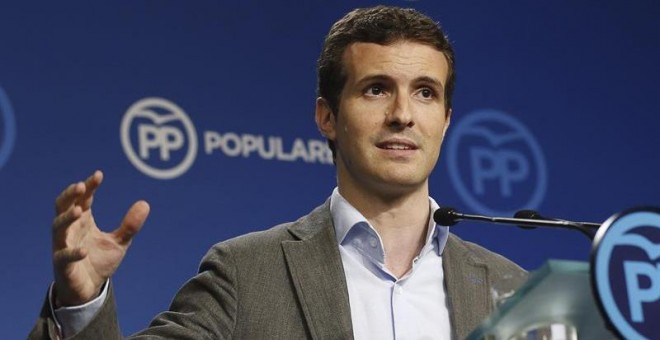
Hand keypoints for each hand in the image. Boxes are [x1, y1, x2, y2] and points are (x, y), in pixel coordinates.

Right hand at [51, 170, 149, 305]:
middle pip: (62, 207)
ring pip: (57, 228)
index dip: (89, 186)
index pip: (83, 199)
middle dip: (69, 196)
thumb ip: (130, 225)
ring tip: (79, 210)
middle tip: (79, 186)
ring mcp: (63, 246)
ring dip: (66, 218)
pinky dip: (72, 252)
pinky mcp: (62, 265)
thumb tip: (145, 203)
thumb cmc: (100, 261)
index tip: (99, 175)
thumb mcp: (119, 242)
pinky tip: (84, 250)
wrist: (89, 289)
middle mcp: (70, 230)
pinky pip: (63, 256)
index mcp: (83, 221)